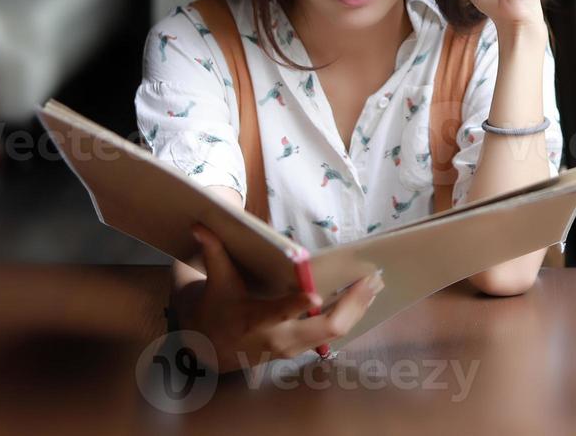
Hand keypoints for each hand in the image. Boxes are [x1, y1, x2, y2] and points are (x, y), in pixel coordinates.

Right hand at [174, 225, 383, 372]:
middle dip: (351, 305)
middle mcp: (279, 338)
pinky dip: (351, 316)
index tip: (314, 293)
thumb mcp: (216, 283)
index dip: (295, 306)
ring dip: (357, 309)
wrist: (212, 351)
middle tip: (371, 281)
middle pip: (325, 328)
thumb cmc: (217, 311)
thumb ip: (213, 253)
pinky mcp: (303, 349)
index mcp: (256, 320)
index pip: (278, 314)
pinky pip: (334, 335)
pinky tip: (365, 297)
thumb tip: (200, 225)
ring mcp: (294, 347)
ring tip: (375, 285)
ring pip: (336, 333)